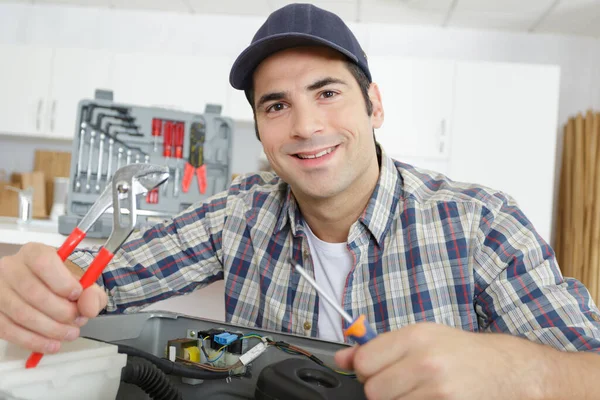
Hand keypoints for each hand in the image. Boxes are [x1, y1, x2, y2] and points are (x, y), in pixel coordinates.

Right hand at [0, 242, 106, 353]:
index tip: (76, 295)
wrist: (41, 291)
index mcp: (33, 253)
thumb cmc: (60, 285)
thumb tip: (89, 308)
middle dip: (61, 311)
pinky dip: (33, 341)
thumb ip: (92, 294)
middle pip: (33, 292)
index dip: (62, 282)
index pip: (43, 262)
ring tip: (70, 334)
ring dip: (50, 329)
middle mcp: (10, 268)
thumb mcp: (82, 283)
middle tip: (77, 320)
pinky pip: (9, 330)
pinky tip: (51, 345)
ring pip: (21, 314)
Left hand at [335, 322, 546, 399]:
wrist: (505, 370)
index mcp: (416, 337)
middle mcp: (426, 362)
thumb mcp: (420, 337)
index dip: (364, 368)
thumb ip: (377, 347)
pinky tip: (426, 398)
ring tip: (416, 390)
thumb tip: (340, 359)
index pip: (363, 361)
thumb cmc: (459, 351)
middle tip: (398, 382)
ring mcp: (438, 391)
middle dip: (380, 388)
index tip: (373, 368)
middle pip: (373, 389)